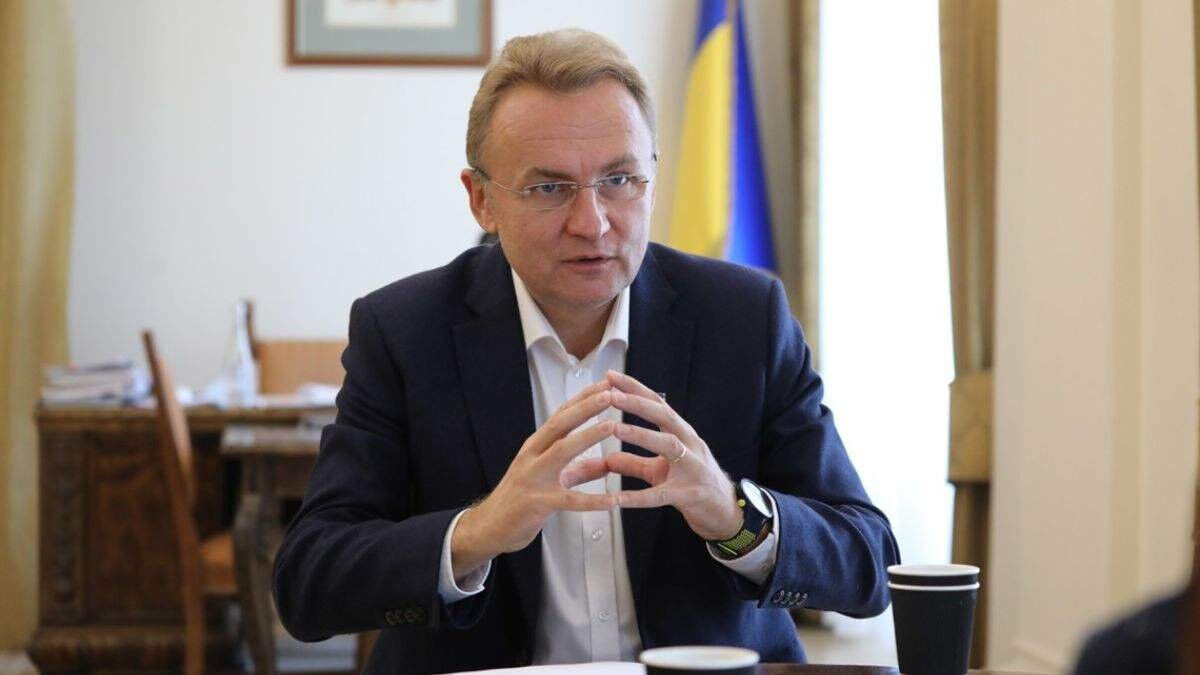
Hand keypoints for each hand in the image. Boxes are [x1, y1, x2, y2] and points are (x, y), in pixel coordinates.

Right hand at [451, 380, 617, 577]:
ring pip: (561, 452)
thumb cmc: (520, 499)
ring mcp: (534, 478)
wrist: (489, 526)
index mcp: (536, 446)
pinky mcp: (538, 503)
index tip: (605, 384)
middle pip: (560, 425)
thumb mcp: (551, 479)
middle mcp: (533, 456)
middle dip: (585, 407)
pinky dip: (593, 501)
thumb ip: (580, 471)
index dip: (583, 399)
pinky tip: (614, 501)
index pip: (561, 415)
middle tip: (609, 393)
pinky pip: (570, 501)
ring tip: (612, 426)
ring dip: (587, 436)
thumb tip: (608, 464)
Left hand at [604, 371, 742, 541]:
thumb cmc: (694, 485)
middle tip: (612, 395)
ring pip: (668, 446)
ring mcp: (693, 469)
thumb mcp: (660, 471)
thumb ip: (634, 463)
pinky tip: (619, 499)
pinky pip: (662, 495)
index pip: (658, 404)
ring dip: (641, 435)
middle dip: (638, 404)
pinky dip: (639, 497)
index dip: (635, 389)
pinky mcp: (690, 495)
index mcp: (683, 434)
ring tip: (615, 429)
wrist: (726, 512)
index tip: (611, 377)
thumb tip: (606, 458)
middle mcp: (690, 445)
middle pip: (665, 417)